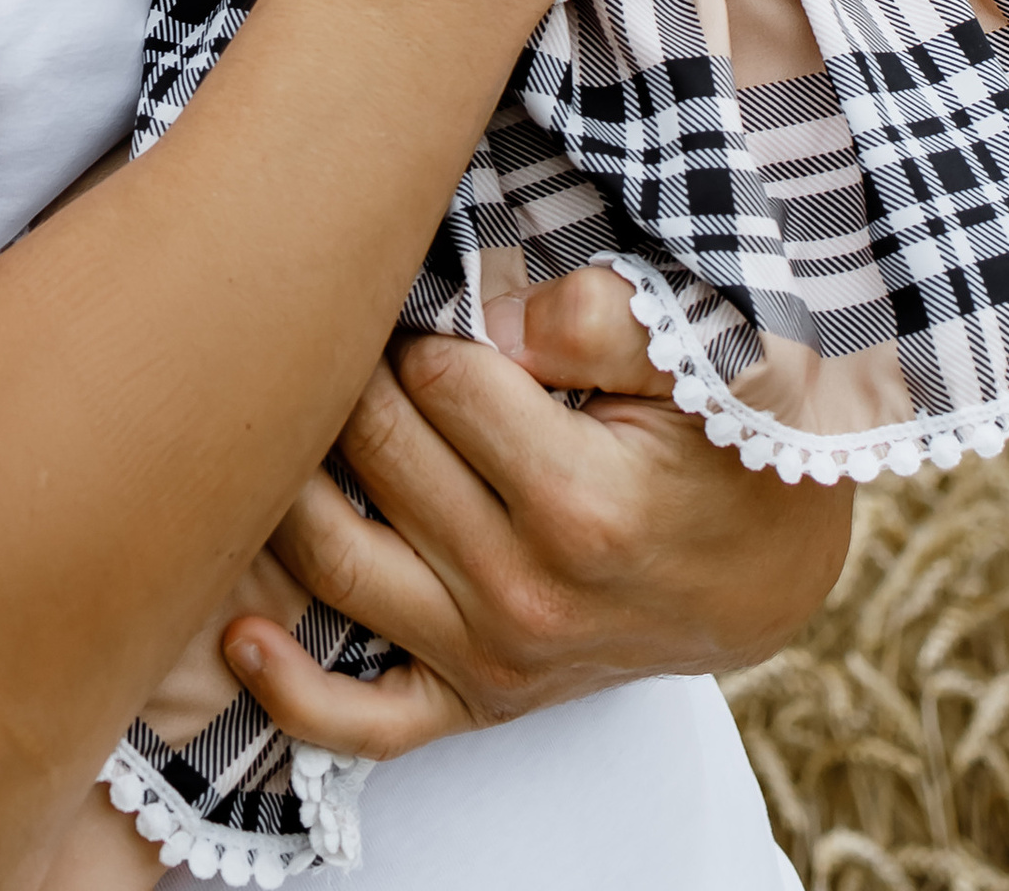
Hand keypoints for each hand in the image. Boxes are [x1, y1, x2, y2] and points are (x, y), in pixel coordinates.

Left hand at [222, 297, 850, 760]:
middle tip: (351, 320)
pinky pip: (366, 720)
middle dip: (354, 370)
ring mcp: (494, 658)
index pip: (437, 376)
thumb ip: (603, 319)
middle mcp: (525, 593)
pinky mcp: (478, 700)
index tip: (430, 288)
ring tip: (279, 412)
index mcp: (580, 504)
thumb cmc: (730, 450)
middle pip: (374, 449)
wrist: (768, 572)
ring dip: (290, 482)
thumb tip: (496, 314)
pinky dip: (291, 690)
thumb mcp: (701, 361)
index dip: (426, 316)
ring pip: (336, 560)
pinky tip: (240, 634)